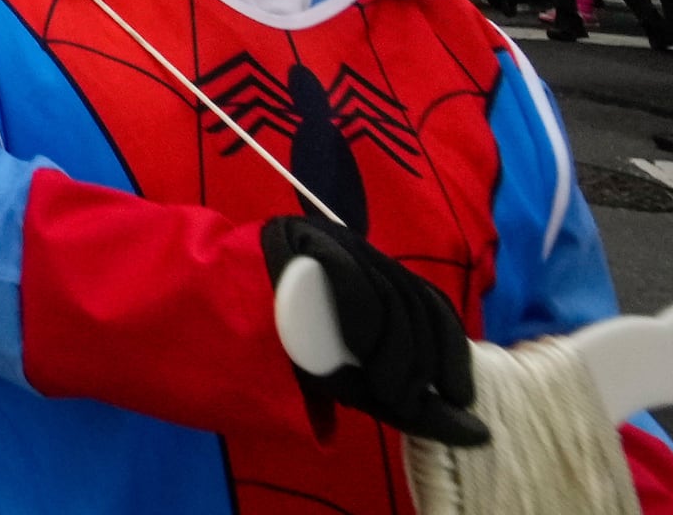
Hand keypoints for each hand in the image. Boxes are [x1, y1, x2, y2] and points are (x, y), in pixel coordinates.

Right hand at [261, 215, 486, 447]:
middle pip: (415, 303)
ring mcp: (329, 243)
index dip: (451, 352)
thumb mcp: (347, 381)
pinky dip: (361, 318)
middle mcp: (356, 253)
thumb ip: (399, 401)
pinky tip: (355, 351)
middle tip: (403, 399)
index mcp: (370, 277)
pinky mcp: (301, 239)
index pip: (431, 307)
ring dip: (393, 350)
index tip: (459, 396)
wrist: (197, 317)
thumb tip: (475, 434)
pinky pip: (348, 277)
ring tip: (379, 388)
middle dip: (421, 360)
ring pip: (388, 294)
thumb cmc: (270, 356)